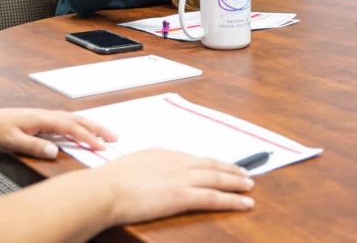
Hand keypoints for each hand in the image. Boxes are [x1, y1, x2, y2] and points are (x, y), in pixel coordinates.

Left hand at [0, 107, 116, 158]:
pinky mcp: (40, 120)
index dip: (87, 137)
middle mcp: (46, 115)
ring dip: (89, 125)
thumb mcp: (12, 141)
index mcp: (42, 119)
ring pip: (73, 119)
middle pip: (77, 119)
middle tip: (114, 137)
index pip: (71, 128)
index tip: (101, 146)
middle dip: (96, 128)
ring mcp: (43, 116)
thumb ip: (34, 146)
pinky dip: (78, 125)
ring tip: (104, 133)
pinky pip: (65, 121)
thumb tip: (56, 150)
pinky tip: (81, 131)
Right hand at [99, 149, 253, 226]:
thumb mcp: (132, 165)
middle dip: (230, 170)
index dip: (212, 162)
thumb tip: (149, 172)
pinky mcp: (183, 197)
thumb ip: (147, 167)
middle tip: (245, 173)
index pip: (196, 159)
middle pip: (212, 166)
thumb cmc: (111, 181)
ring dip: (236, 183)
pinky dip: (233, 200)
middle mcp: (178, 163)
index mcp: (165, 154)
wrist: (107, 189)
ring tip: (250, 186)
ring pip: (218, 180)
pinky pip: (215, 198)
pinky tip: (245, 203)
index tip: (223, 165)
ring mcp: (182, 179)